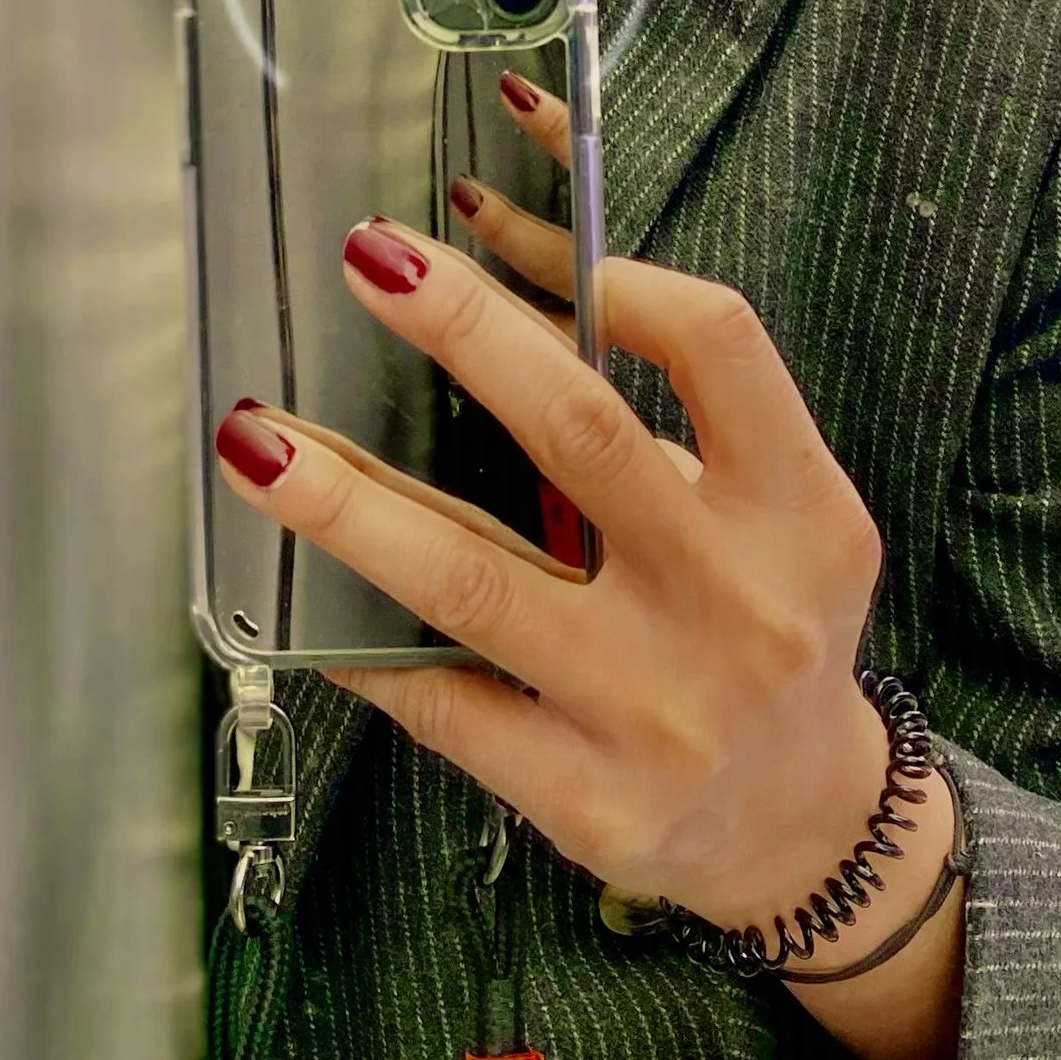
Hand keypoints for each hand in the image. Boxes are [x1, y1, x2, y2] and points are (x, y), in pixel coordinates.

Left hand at [212, 93, 894, 943]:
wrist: (804, 829)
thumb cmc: (764, 631)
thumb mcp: (775, 522)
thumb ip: (669, 428)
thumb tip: (497, 307)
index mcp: (799, 512)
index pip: (716, 345)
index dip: (609, 276)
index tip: (498, 230)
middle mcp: (738, 603)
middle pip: (582, 435)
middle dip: (463, 333)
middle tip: (364, 258)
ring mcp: (660, 708)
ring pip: (475, 580)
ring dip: (351, 502)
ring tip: (256, 442)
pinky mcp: (588, 797)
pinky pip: (444, 704)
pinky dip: (362, 645)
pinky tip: (290, 602)